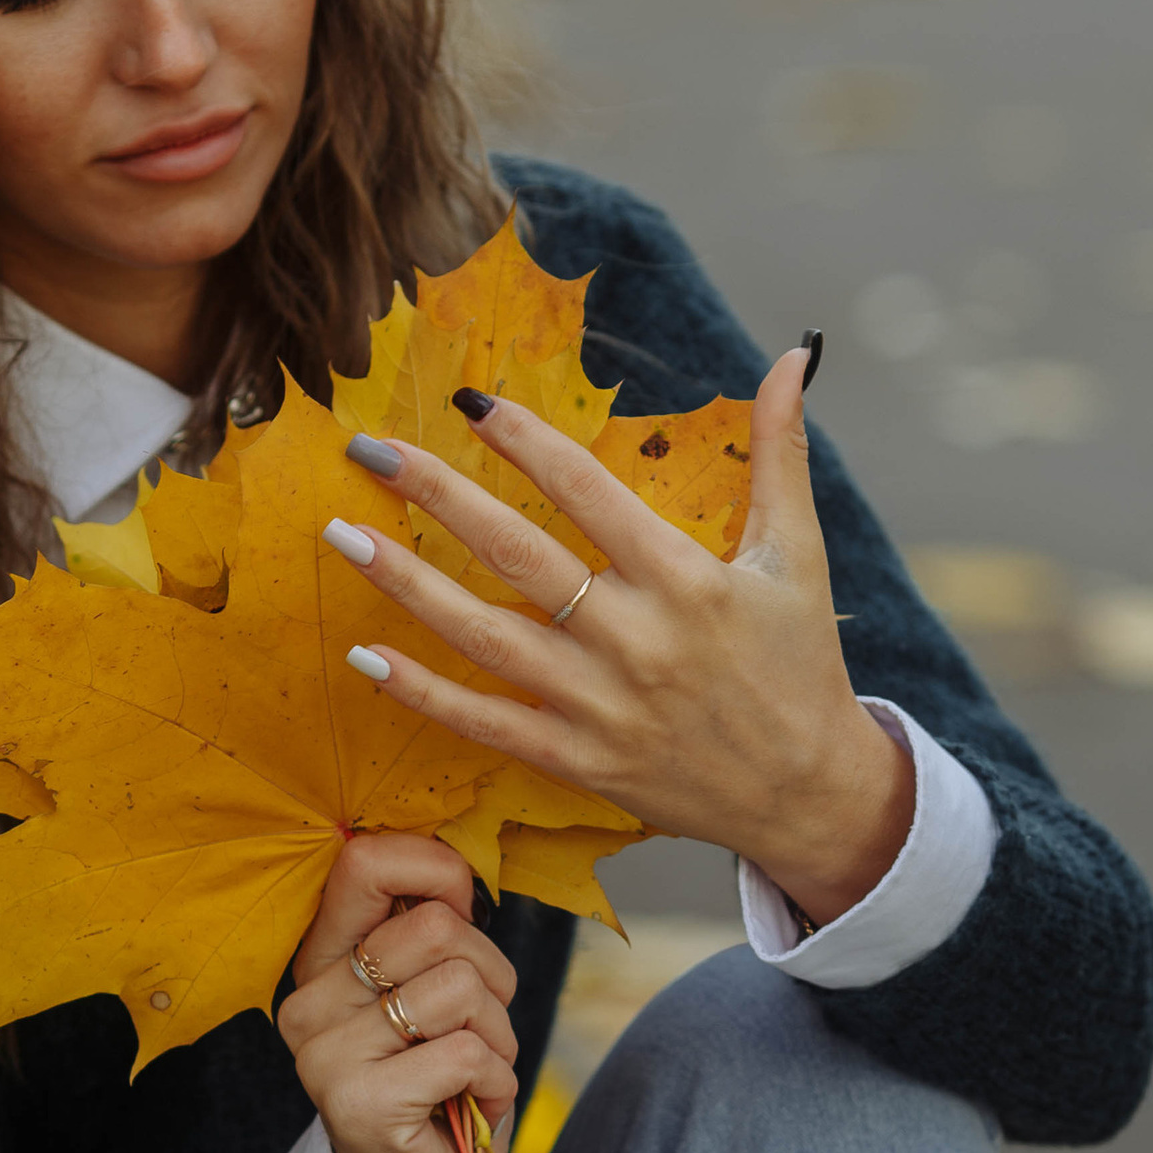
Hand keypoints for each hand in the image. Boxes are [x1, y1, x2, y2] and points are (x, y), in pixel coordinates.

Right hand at [278, 831, 518, 1152]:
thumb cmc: (441, 1082)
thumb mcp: (434, 992)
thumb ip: (433, 929)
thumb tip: (457, 872)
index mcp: (321, 961)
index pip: (363, 862)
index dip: (438, 869)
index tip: (464, 908)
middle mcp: (307, 1004)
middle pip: (435, 926)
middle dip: (490, 976)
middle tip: (479, 1027)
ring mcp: (326, 1057)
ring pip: (460, 989)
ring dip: (497, 1036)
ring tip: (473, 1072)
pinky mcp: (360, 1106)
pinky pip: (468, 1053)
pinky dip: (496, 1081)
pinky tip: (471, 1106)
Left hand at [329, 345, 911, 925]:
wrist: (809, 794)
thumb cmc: (800, 666)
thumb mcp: (799, 555)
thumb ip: (781, 453)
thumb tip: (791, 357)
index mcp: (686, 579)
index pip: (585, 490)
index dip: (522, 439)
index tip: (467, 402)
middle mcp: (636, 639)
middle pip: (517, 554)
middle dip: (438, 495)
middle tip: (372, 449)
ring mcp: (600, 706)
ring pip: (484, 637)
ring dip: (406, 585)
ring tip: (343, 534)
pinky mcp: (579, 761)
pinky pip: (485, 722)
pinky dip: (422, 692)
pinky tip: (364, 655)